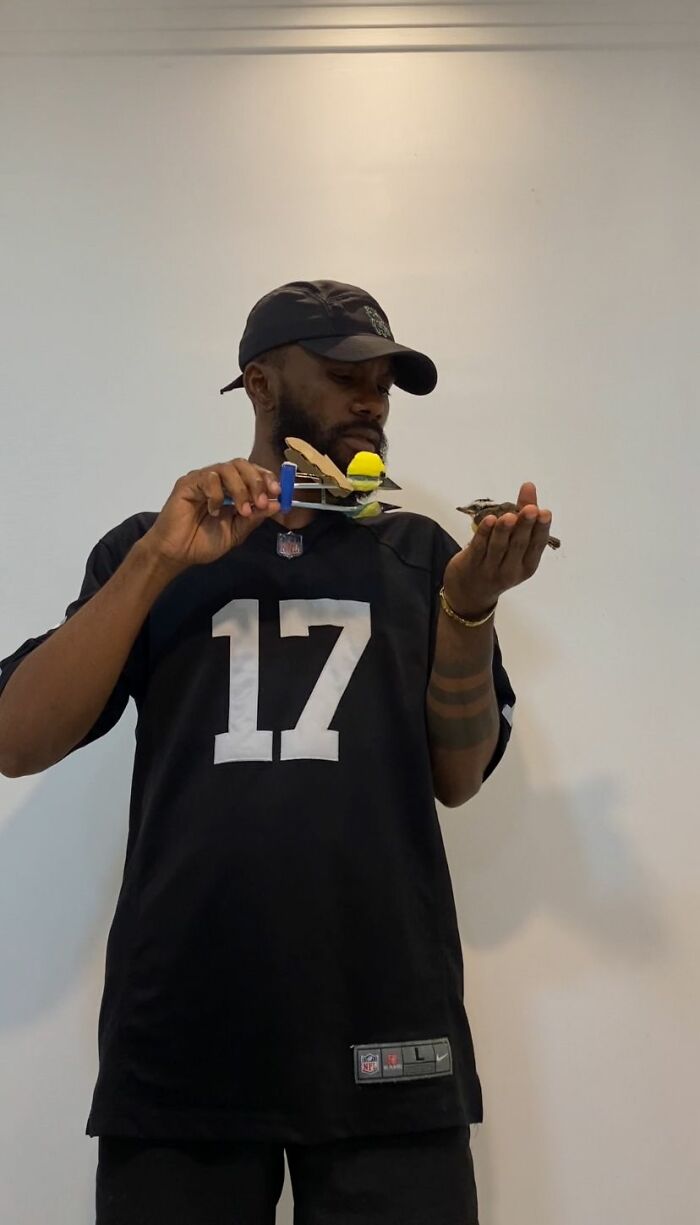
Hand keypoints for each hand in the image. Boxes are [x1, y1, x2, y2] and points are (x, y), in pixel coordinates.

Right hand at [142, 459, 281, 572]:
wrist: (177, 554)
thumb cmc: (204, 543)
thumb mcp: (237, 532)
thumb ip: (254, 517)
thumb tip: (275, 504)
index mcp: (232, 490)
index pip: (252, 472)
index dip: (266, 478)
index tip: (278, 492)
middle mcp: (218, 481)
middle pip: (242, 464)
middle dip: (256, 481)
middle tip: (261, 501)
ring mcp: (202, 480)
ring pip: (227, 468)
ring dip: (240, 489)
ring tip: (241, 510)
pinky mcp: (188, 484)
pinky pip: (207, 478)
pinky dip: (217, 494)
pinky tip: (214, 511)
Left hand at [443, 481, 552, 615]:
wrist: (471, 593)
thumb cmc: (499, 562)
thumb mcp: (515, 545)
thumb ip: (523, 516)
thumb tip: (529, 486)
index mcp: (527, 566)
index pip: (536, 546)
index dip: (541, 529)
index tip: (545, 512)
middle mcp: (511, 570)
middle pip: (518, 545)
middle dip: (525, 526)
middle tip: (531, 509)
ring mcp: (490, 569)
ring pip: (498, 547)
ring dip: (504, 530)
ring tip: (509, 515)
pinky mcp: (470, 565)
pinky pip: (478, 547)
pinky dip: (483, 533)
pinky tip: (489, 519)